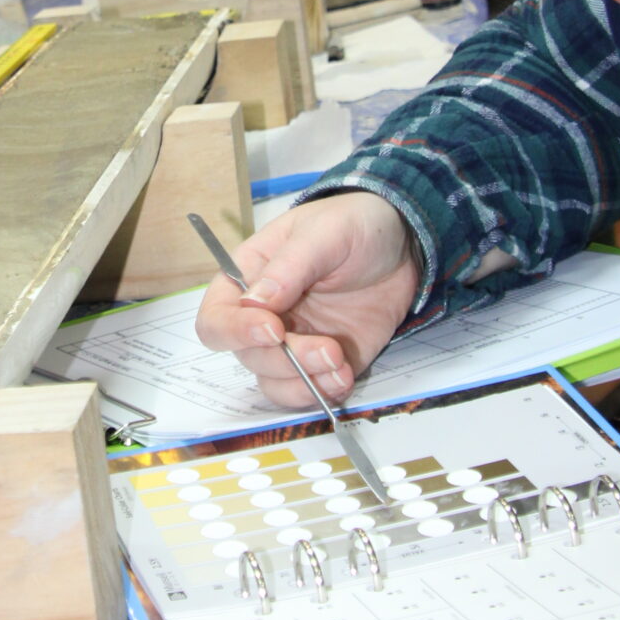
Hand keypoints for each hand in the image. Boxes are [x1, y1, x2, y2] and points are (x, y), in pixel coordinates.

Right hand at [192, 193, 420, 406]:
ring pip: (273, 382)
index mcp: (248, 278)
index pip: (216, 318)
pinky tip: (344, 376)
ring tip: (340, 365)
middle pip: (248, 356)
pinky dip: (322, 393)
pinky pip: (307, 391)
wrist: (403, 245)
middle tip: (328, 349)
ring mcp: (292, 342)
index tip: (273, 329)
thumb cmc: (353, 225)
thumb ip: (290, 267)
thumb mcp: (326, 233)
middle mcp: (262, 316)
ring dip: (303, 383)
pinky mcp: (321, 362)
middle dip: (284, 360)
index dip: (235, 331)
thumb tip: (253, 303)